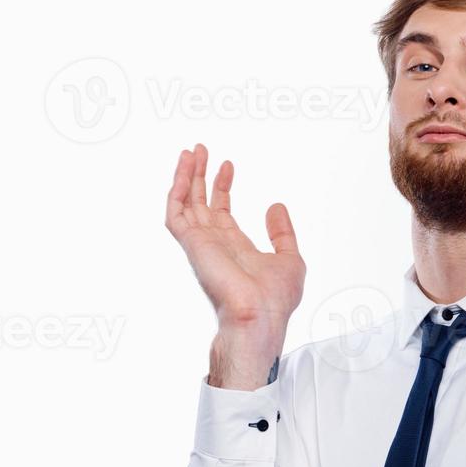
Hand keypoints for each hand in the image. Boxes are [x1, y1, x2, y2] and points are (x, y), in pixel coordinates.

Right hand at [165, 143, 304, 342]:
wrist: (260, 316)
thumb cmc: (275, 299)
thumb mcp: (290, 258)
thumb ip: (282, 233)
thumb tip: (277, 206)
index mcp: (234, 248)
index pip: (222, 212)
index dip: (223, 187)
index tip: (229, 166)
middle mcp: (214, 244)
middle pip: (200, 203)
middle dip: (199, 176)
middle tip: (201, 150)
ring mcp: (201, 244)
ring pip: (185, 204)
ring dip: (185, 177)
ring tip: (190, 152)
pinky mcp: (192, 245)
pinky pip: (175, 214)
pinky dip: (176, 192)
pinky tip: (183, 172)